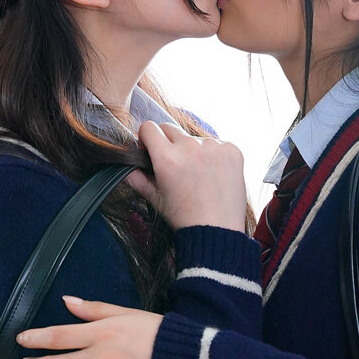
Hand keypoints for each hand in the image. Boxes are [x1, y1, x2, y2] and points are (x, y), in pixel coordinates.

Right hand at [126, 121, 246, 231]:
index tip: (151, 150)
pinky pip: (217, 143)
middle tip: (175, 166)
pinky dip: (214, 155)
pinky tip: (214, 174)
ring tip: (198, 175)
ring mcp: (214, 147)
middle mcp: (190, 147)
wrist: (218, 231)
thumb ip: (137, 179)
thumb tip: (127, 167)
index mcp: (167, 158)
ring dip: (193, 150)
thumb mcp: (156, 199)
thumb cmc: (186, 218)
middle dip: (168, 143)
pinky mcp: (232, 150)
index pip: (148, 127)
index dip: (146, 139)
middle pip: (170, 128)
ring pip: (194, 137)